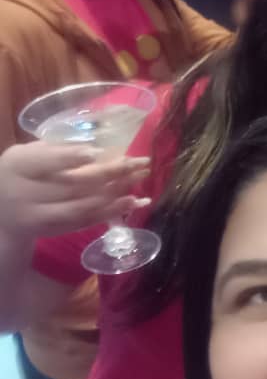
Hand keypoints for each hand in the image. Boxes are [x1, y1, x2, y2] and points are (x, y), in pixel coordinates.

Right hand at [0, 141, 150, 242]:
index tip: (97, 151)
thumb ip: (58, 149)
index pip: (44, 162)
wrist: (2, 211)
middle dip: (110, 173)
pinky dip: (112, 212)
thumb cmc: (24, 172)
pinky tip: (134, 202)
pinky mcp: (53, 231)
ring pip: (81, 206)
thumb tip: (100, 147)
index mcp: (17, 166)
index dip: (70, 157)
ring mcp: (38, 217)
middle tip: (140, 162)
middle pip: (71, 184)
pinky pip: (86, 222)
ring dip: (116, 194)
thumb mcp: (31, 154)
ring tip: (142, 178)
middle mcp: (23, 194)